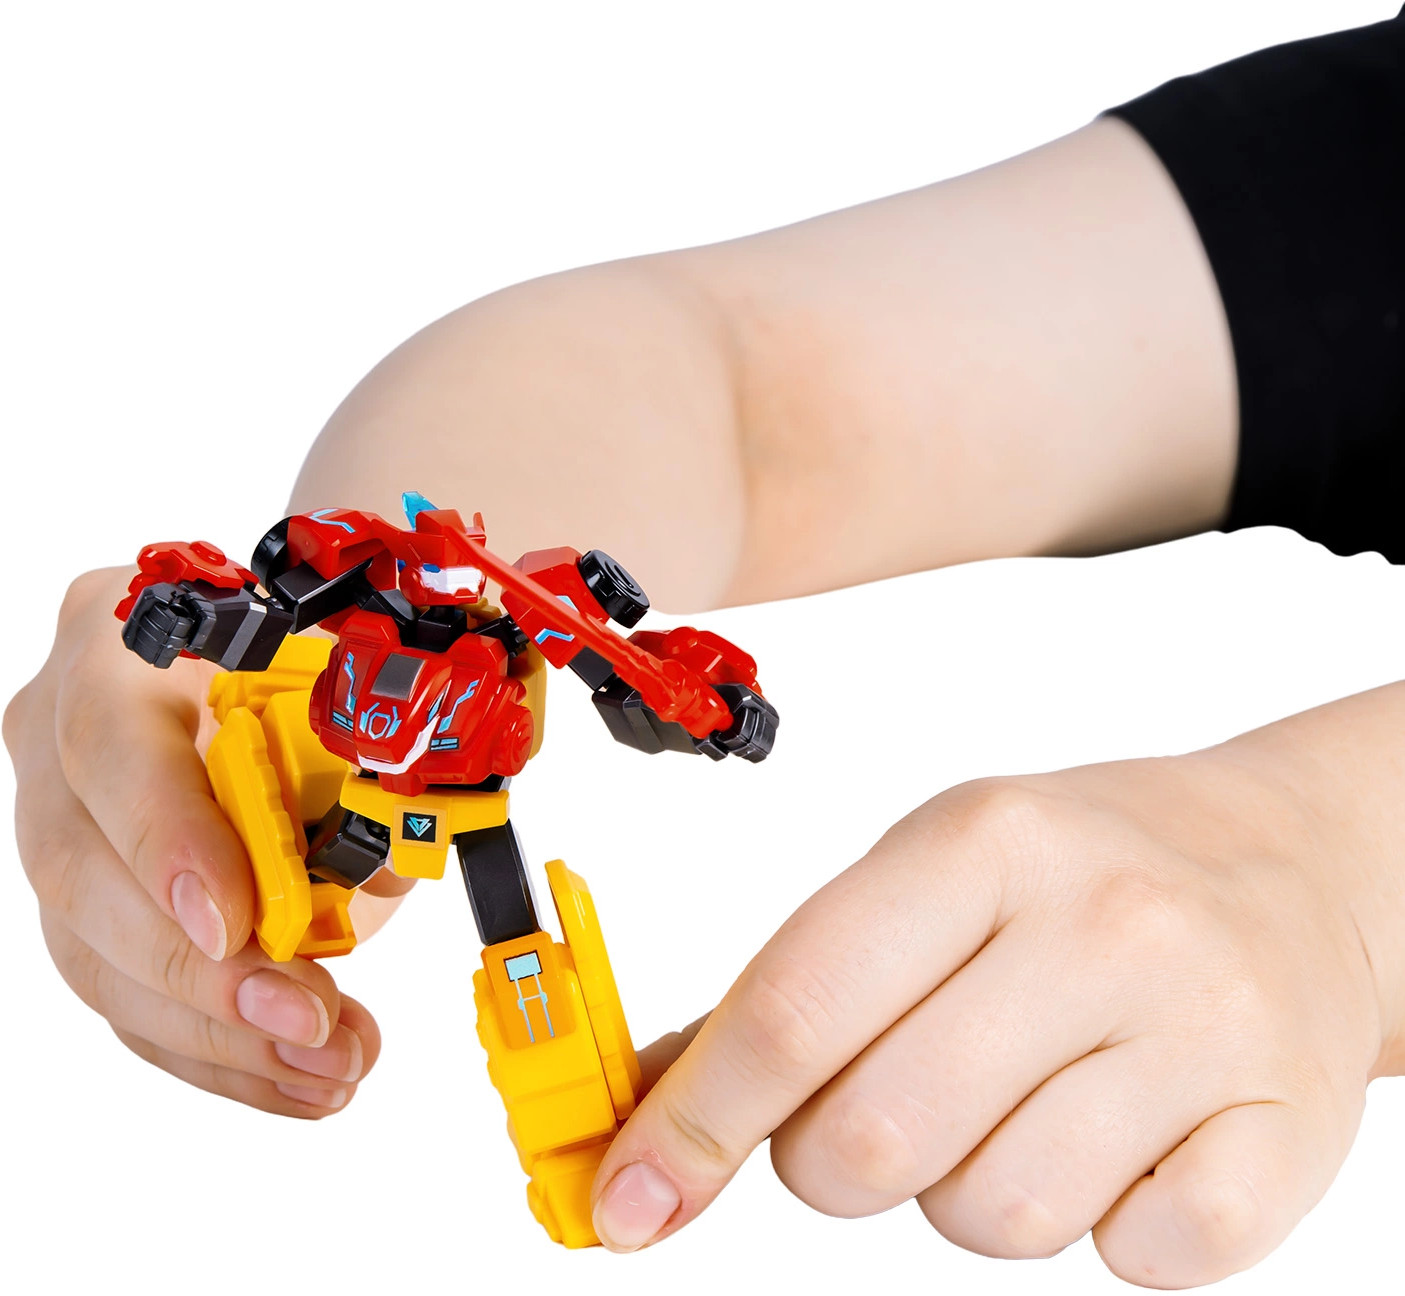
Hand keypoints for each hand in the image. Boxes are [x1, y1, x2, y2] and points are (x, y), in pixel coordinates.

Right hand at [5, 568, 405, 1115]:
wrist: (228, 655)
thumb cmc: (283, 654)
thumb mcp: (326, 674)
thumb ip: (351, 756)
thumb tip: (380, 871)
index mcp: (120, 649)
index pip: (110, 744)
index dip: (168, 844)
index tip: (237, 928)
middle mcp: (62, 739)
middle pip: (87, 877)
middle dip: (205, 975)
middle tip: (308, 1023)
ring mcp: (61, 823)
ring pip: (97, 956)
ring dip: (218, 1035)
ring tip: (327, 1072)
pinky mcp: (86, 900)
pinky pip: (125, 992)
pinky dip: (212, 1049)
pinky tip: (290, 1080)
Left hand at [589, 685, 1404, 1286]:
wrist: (1286, 865)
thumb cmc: (1072, 871)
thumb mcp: (926, 875)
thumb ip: (795, 983)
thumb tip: (656, 1101)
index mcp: (982, 843)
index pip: (800, 1005)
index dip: (696, 1121)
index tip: (630, 1200)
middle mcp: (1098, 924)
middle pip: (874, 1139)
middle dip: (827, 1163)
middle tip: (867, 1116)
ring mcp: (1201, 1029)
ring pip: (994, 1217)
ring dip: (963, 1193)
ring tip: (1011, 1105)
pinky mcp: (1282, 1132)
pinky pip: (1134, 1262)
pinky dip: (1098, 1228)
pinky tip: (1118, 1137)